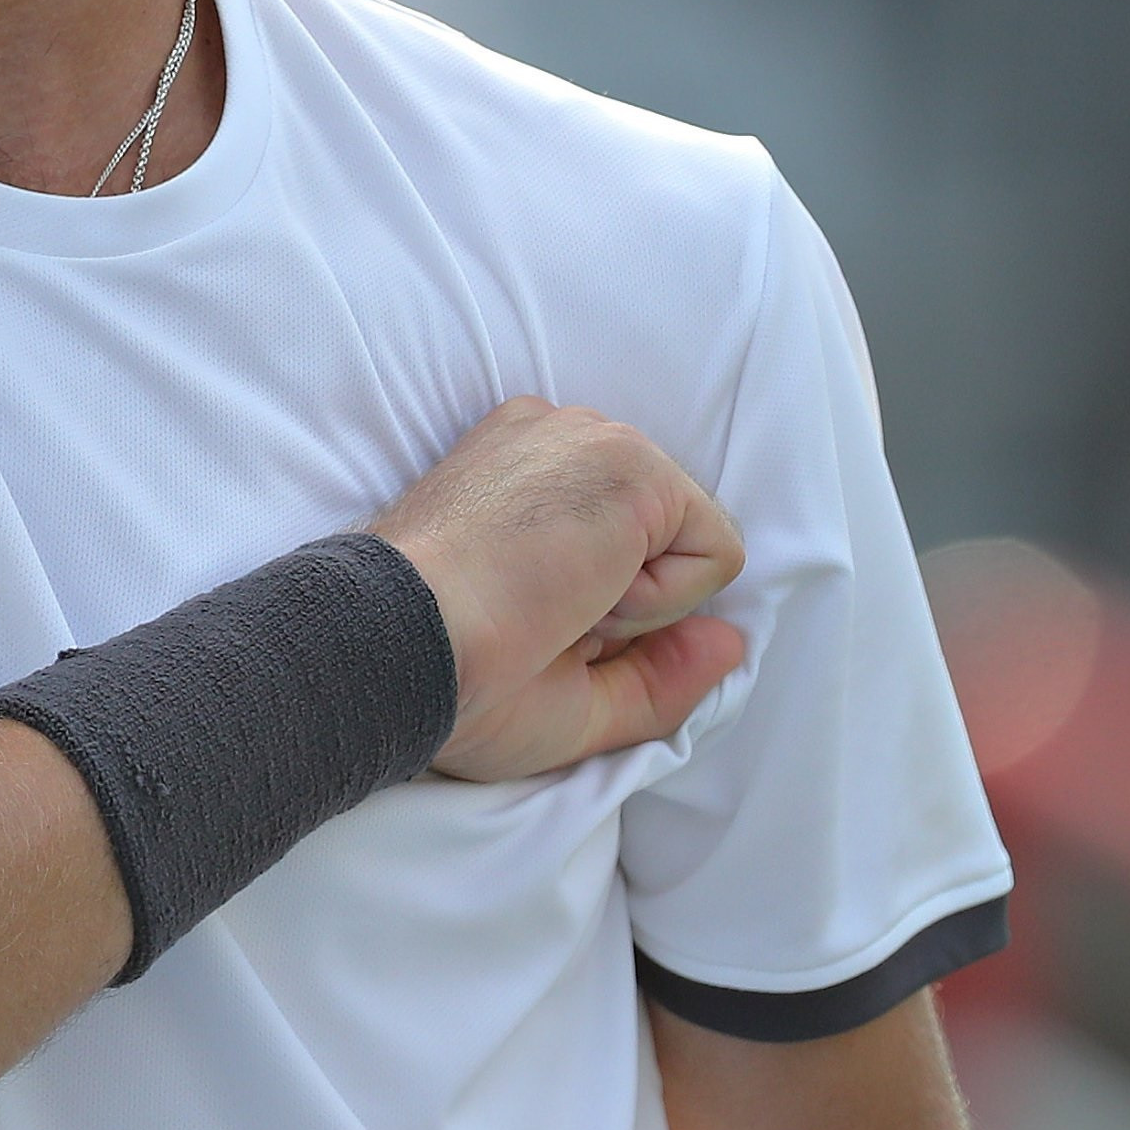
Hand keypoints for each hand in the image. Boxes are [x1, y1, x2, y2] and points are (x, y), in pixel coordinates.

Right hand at [368, 397, 747, 781]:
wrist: (396, 645)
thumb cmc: (453, 675)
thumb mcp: (569, 692)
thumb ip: (655, 671)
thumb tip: (733, 644)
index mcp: (519, 468)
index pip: (615, 537)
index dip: (591, 610)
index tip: (520, 620)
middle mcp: (557, 438)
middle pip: (656, 539)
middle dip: (616, 606)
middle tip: (534, 619)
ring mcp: (596, 442)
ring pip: (687, 546)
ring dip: (633, 605)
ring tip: (550, 604)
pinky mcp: (634, 465)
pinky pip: (714, 555)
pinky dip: (658, 603)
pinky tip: (580, 594)